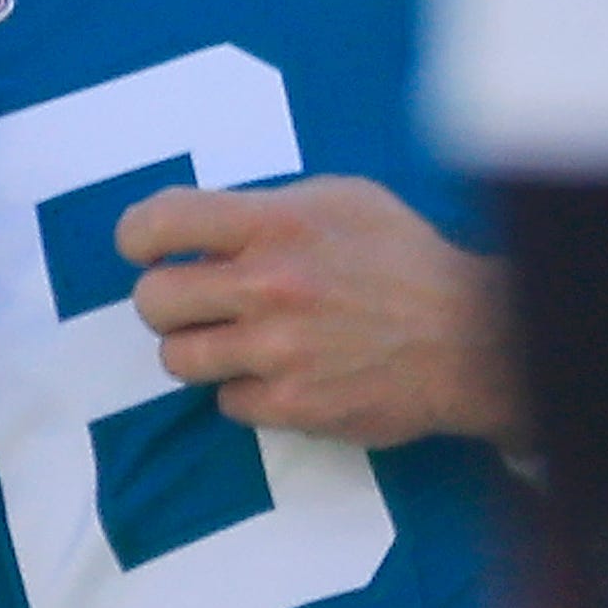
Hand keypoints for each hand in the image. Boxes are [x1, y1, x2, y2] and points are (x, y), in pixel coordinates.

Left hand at [114, 175, 517, 450]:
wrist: (470, 338)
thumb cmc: (405, 260)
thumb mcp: (342, 200)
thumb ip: (268, 208)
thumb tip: (205, 227)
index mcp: (274, 224)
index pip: (159, 222)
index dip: (138, 237)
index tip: (148, 248)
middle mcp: (267, 287)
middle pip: (151, 300)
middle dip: (165, 299)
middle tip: (195, 301)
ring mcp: (276, 352)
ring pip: (176, 358)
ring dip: (198, 348)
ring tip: (235, 340)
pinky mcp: (290, 406)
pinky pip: (225, 402)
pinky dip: (244, 391)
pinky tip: (281, 373)